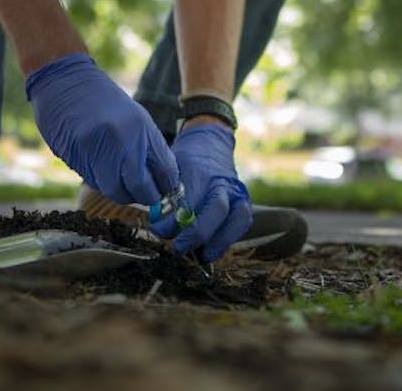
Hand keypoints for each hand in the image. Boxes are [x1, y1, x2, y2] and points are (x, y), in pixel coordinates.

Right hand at [25, 53, 178, 204]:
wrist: (65, 81)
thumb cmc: (102, 100)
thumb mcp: (134, 117)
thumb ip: (147, 147)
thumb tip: (160, 181)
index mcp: (142, 128)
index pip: (165, 171)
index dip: (167, 187)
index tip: (165, 192)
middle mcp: (123, 140)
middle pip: (142, 188)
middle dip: (146, 198)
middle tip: (146, 197)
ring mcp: (99, 150)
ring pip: (116, 191)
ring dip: (123, 194)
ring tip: (125, 186)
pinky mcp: (78, 157)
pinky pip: (96, 183)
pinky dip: (104, 184)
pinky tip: (104, 172)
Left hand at [151, 122, 251, 261]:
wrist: (209, 144)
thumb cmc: (185, 161)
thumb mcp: (171, 170)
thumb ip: (166, 195)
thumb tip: (159, 225)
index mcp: (201, 171)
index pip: (189, 200)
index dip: (172, 221)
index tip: (157, 229)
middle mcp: (223, 182)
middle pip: (216, 210)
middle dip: (197, 233)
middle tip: (178, 248)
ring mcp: (237, 191)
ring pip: (237, 218)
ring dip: (220, 241)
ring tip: (204, 257)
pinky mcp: (244, 201)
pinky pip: (243, 222)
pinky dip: (230, 238)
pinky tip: (215, 250)